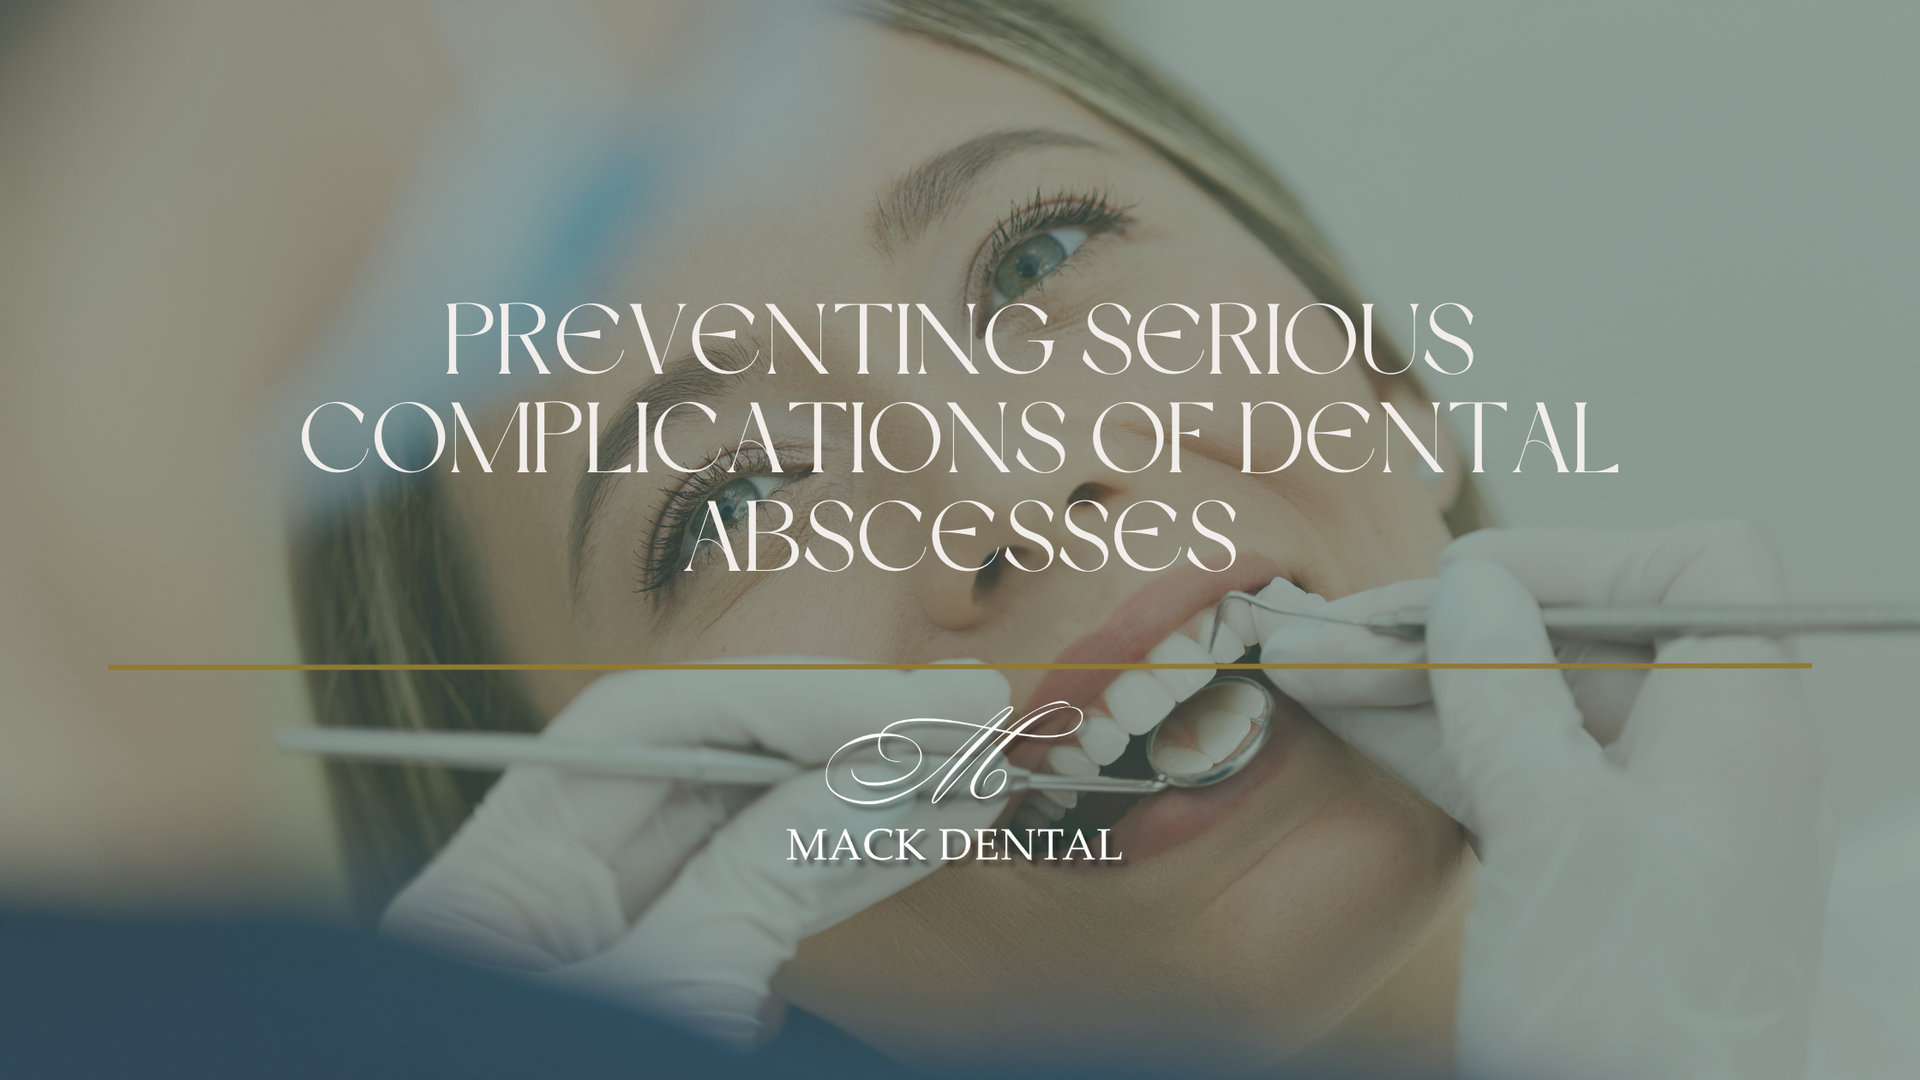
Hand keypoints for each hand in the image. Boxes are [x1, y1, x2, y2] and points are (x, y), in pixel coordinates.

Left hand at [378, 662, 1011, 1051]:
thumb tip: (867, 774)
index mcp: (494, 885)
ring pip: (752, 836)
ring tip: (975, 775)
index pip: (648, 731)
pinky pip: (763, 900)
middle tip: (972, 729)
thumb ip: (752, 885)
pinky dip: (847, 867)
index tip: (915, 710)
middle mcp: (546, 895)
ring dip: (869, 800)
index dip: (793, 703)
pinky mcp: (674, 983)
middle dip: (844, 744)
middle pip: (709, 772)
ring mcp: (613, 942)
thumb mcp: (659, 1005)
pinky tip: (923, 832)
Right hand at [1258, 523, 1826, 1079]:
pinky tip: (1343, 725)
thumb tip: (1469, 584)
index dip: (1581, 557)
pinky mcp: (1587, 871)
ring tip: (1300, 670)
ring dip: (1412, 684)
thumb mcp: (1554, 831)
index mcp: (1736, 727)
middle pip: (1577, 635)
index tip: (1460, 584)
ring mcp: (1641, 818)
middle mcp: (1699, 759)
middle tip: (1321, 634)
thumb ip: (1504, 691)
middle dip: (1445, 626)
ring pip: (1524, 705)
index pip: (1692, 569)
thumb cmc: (1628, 1011)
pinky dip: (1427, 744)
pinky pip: (1506, 773)